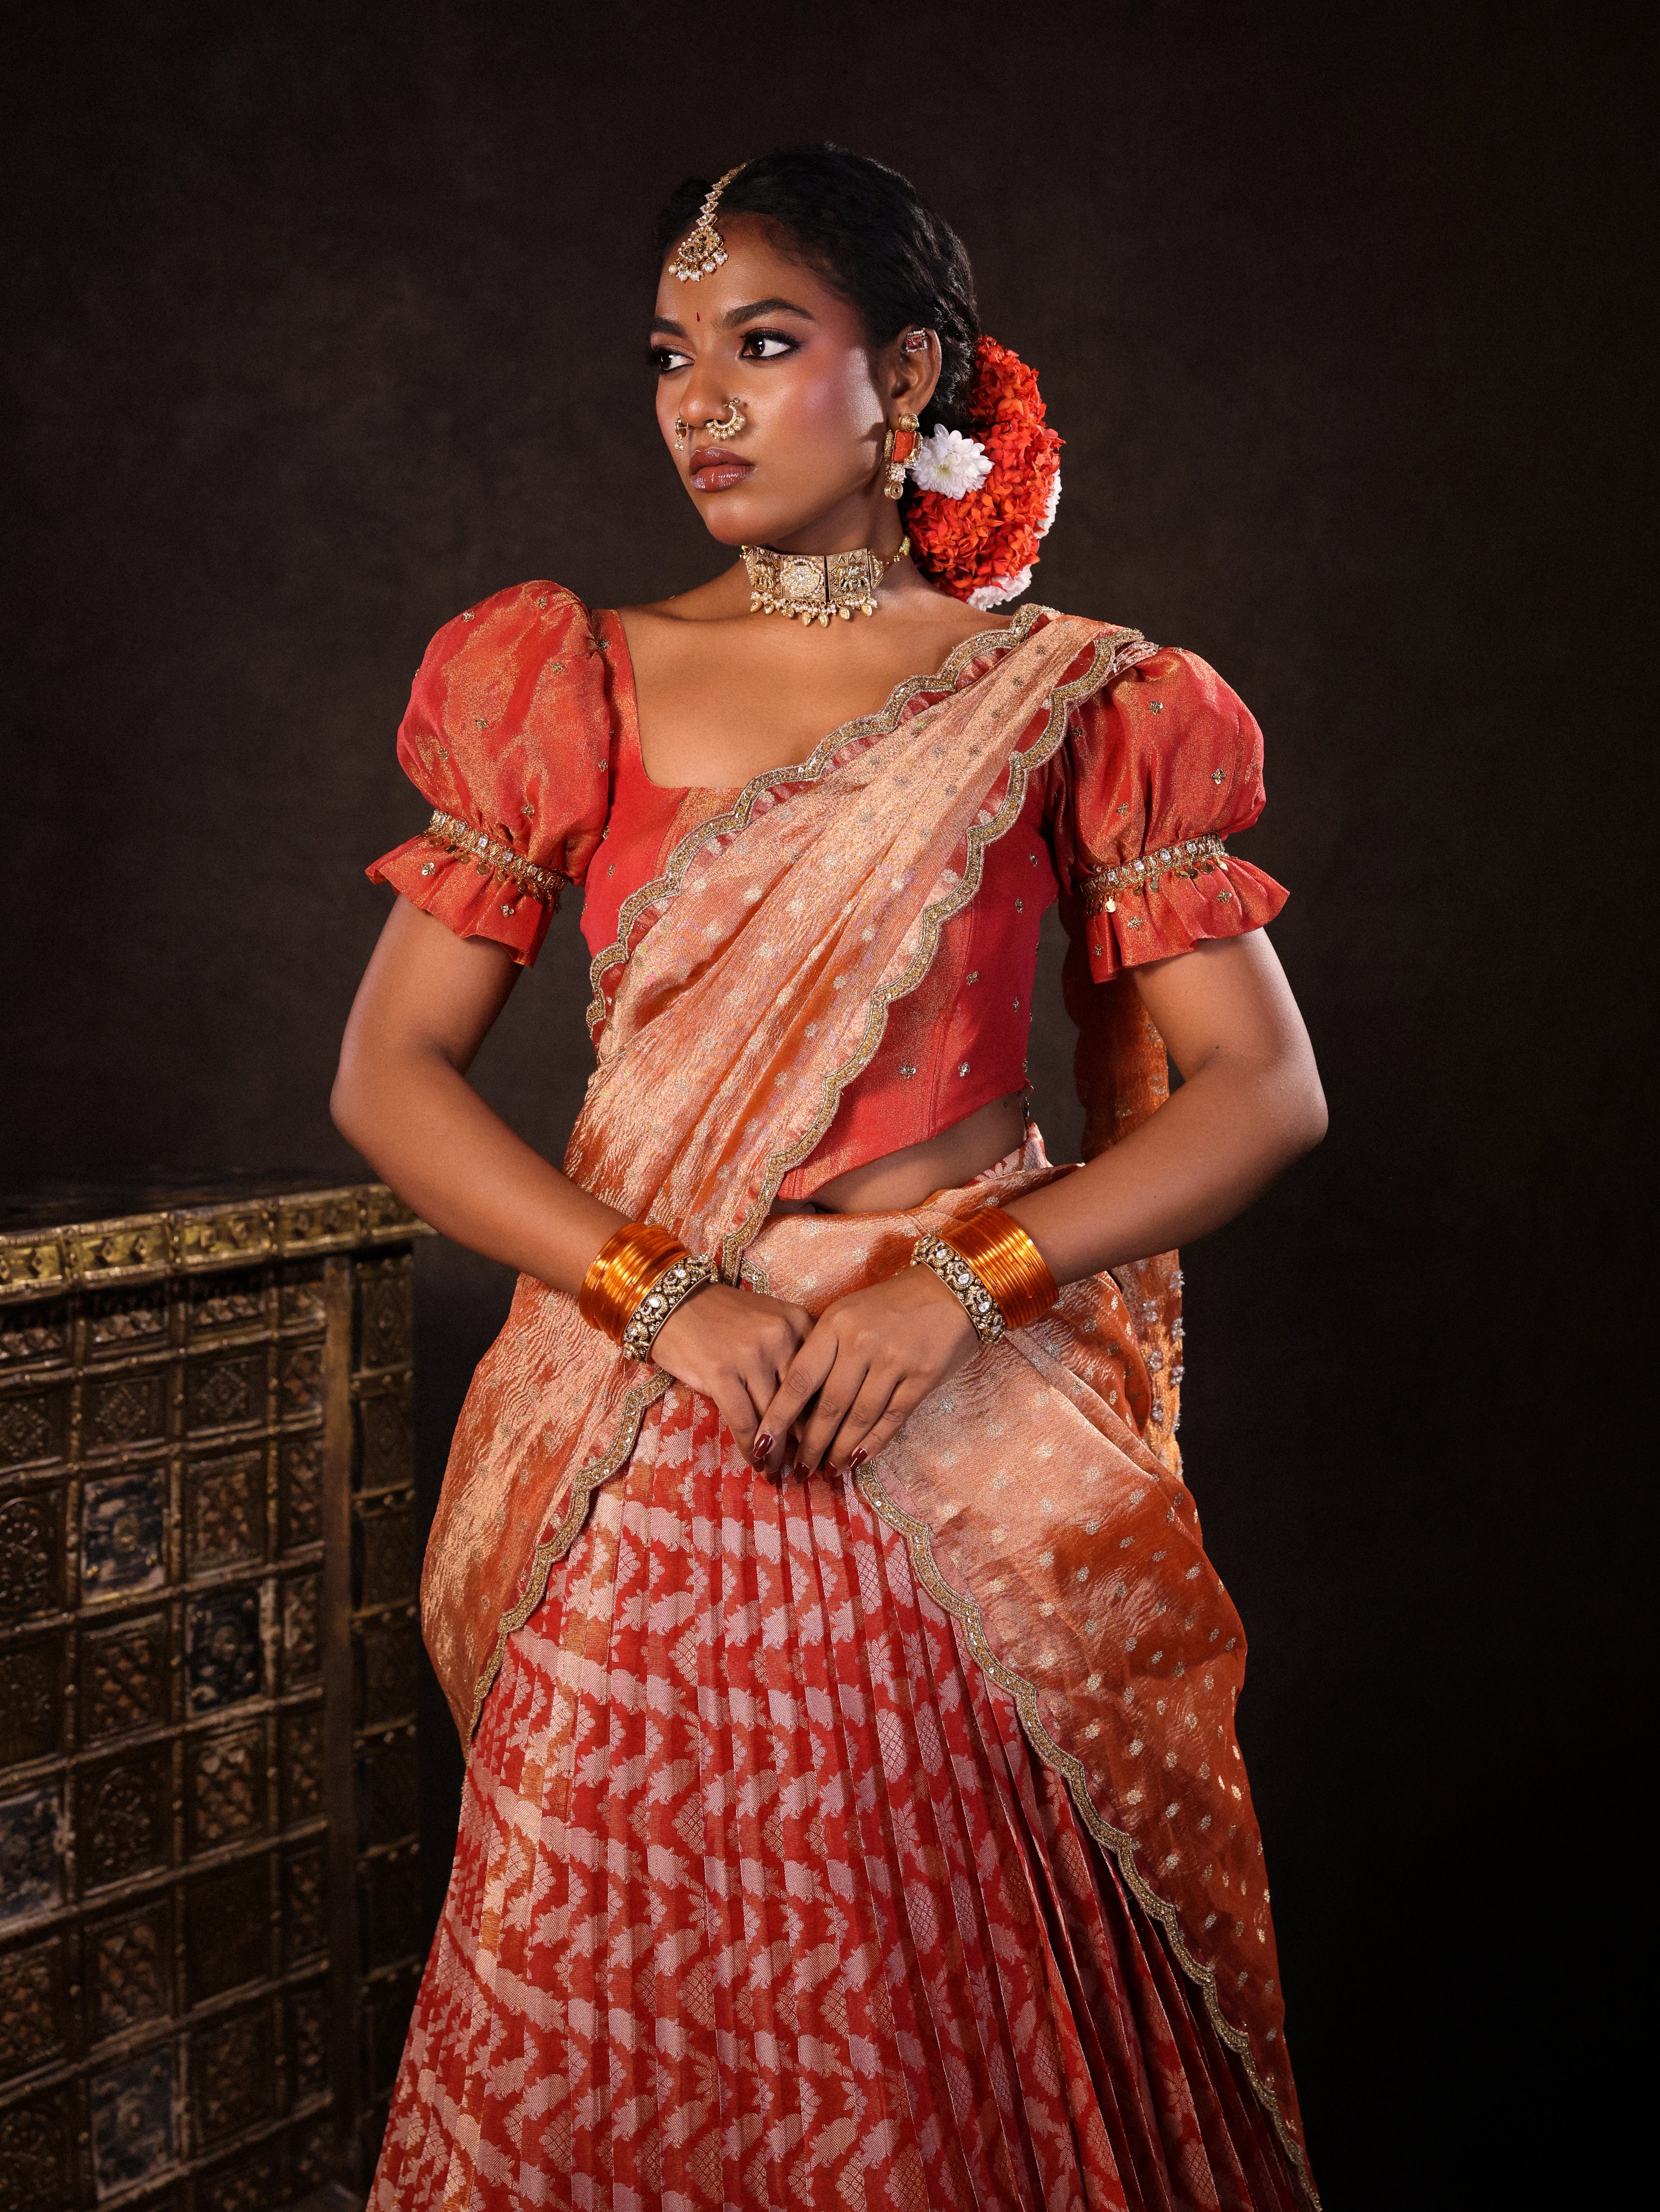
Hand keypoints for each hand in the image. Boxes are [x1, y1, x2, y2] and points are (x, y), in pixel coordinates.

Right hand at [649, 1284, 814, 1462]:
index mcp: (800, 1322)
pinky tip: (754, 1463)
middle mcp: (781, 1336)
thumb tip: (814, 1411)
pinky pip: (743, 1422)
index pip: (823, 1377)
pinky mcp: (721, 1373)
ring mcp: (751, 1354)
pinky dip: (749, 1448)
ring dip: (776, 1452)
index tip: (826, 1440)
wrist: (674, 1302)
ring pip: (773, 1417)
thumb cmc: (725, 1317)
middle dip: (805, 1440)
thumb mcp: (771, 1322)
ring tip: (777, 1472)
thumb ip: (796, 1353)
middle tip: (807, 1466)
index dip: (826, 1415)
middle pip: (802, 1401)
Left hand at [755, 1265, 977, 1478]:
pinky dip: (873, 1443)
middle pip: (828, 1406)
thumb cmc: (891, 1304)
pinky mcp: (921, 1377)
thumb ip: (823, 1349)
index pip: (799, 1379)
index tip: (763, 1444)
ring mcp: (893, 1360)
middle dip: (810, 1444)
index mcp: (835, 1324)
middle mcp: (861, 1342)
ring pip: (858, 1417)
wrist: (951, 1288)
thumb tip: (798, 1403)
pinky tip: (858, 1460)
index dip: (779, 1417)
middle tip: (798, 1470)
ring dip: (840, 1450)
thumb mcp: (849, 1313)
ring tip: (828, 1471)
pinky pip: (891, 1418)